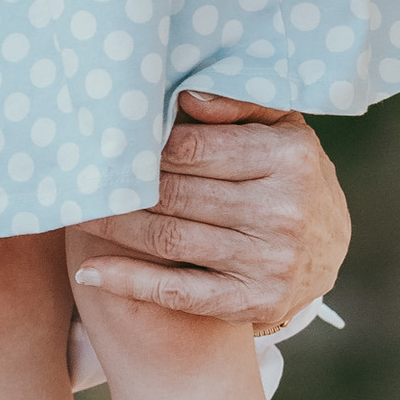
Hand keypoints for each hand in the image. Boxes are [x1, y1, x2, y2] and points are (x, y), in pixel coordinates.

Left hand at [70, 96, 350, 335]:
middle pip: (174, 194)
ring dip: (110, 228)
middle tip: (72, 177)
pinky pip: (178, 293)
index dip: (142, 147)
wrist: (329, 249)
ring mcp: (270, 261)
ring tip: (71, 212)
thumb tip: (185, 96)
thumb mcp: (279, 128)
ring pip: (168, 239)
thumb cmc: (286, 173)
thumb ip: (237, 105)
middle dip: (117, 186)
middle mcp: (283, 211)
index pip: (193, 147)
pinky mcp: (255, 302)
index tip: (102, 142)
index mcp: (288, 158)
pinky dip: (129, 282)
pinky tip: (90, 271)